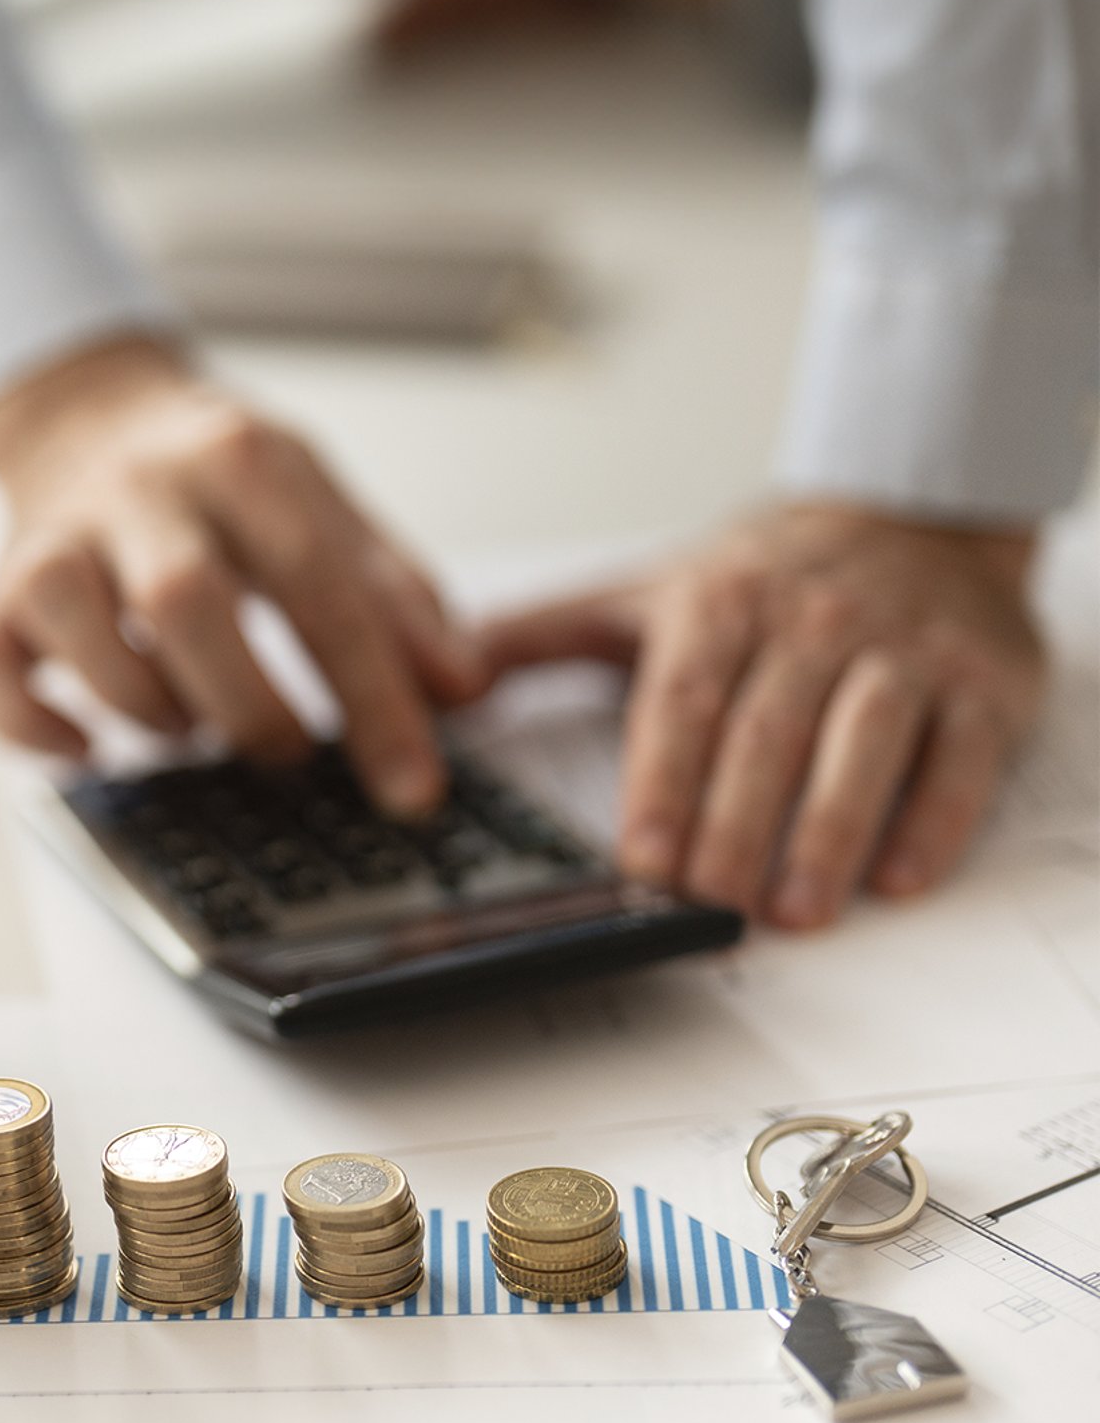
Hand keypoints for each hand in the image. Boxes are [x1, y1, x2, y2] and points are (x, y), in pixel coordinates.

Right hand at [0, 336, 479, 814]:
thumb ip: (398, 595)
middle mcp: (137, 489)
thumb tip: (463, 690)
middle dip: (250, 706)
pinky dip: (29, 725)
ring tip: (196, 727)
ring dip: (148, 709)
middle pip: (184, 601)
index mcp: (239, 460)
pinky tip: (88, 748)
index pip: (319, 583)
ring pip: (73, 624)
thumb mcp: (325, 504)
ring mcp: (53, 538)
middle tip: (290, 752)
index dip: (374, 696)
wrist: (91, 412)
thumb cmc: (219, 476)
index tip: (413, 785)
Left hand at [474, 503, 1045, 928]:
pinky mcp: (979, 680)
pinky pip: (958, 753)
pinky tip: (898, 877)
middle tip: (709, 904)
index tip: (641, 858)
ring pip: (862, 741)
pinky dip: (933, 818)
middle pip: (767, 732)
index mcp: (720, 602)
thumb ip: (543, 635)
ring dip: (828, 830)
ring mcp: (901, 648)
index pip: (684, 701)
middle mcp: (811, 620)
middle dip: (735, 825)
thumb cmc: (764, 577)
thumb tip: (443, 676)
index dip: (662, 783)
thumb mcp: (646, 590)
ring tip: (794, 910)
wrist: (913, 512)